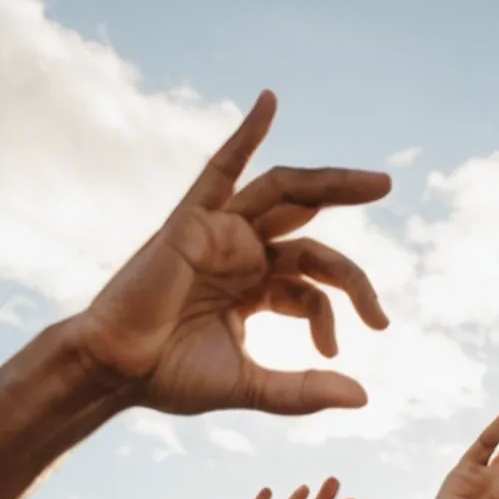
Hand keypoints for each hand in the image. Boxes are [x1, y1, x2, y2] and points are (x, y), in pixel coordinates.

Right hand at [71, 91, 393, 416]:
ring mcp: (219, 232)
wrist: (118, 371)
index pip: (310, 289)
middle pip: (310, 242)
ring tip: (380, 184)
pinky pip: (221, 166)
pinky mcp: (193, 220)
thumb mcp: (252, 385)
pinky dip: (246, 133)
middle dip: (351, 272)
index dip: (330, 318)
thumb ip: (303, 390)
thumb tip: (364, 399)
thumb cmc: (171, 377)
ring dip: (333, 184)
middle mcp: (241, 254)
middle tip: (380, 311)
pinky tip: (270, 100)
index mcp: (254, 289)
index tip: (334, 353)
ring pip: (286, 196)